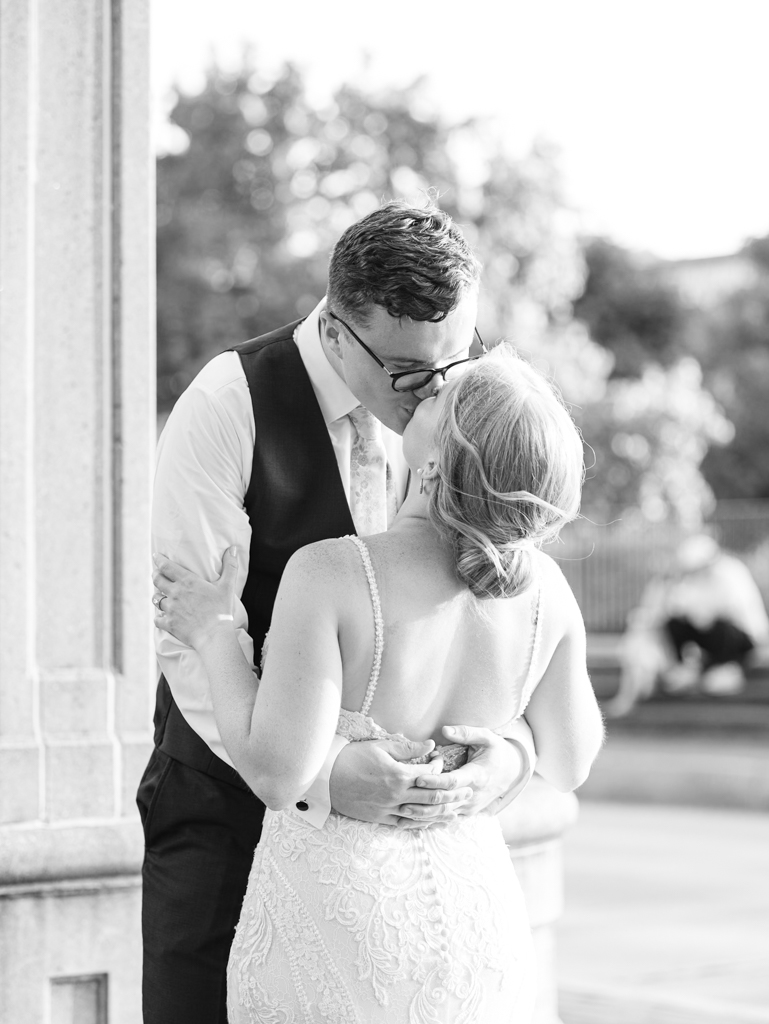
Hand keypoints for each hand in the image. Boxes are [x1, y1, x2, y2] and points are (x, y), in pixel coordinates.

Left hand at [152, 548, 237, 649]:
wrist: (214, 635)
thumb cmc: (221, 610)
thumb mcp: (227, 586)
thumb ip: (230, 566)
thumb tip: (232, 548)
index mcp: (187, 581)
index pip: (166, 566)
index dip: (159, 560)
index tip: (156, 557)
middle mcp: (175, 593)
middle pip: (157, 580)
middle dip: (155, 575)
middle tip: (156, 574)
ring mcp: (170, 609)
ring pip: (156, 599)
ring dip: (157, 596)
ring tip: (159, 595)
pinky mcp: (169, 624)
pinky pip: (157, 619)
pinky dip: (158, 618)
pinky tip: (161, 617)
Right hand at [329, 737, 473, 827]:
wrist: (326, 777)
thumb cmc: (352, 758)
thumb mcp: (380, 747)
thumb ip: (407, 748)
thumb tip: (430, 745)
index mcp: (398, 774)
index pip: (429, 774)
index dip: (440, 768)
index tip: (443, 761)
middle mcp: (396, 794)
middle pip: (432, 797)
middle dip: (452, 795)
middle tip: (467, 792)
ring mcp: (388, 809)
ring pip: (422, 814)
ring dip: (442, 813)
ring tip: (457, 812)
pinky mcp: (380, 819)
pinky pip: (405, 824)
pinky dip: (421, 824)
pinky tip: (433, 823)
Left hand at [412, 726, 525, 816]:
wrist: (512, 772)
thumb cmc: (496, 751)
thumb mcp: (487, 737)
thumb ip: (466, 733)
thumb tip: (445, 730)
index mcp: (477, 775)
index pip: (453, 781)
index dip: (435, 781)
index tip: (417, 778)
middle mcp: (473, 795)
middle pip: (446, 803)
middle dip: (423, 803)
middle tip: (401, 800)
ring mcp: (470, 806)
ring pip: (444, 816)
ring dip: (423, 816)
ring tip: (401, 814)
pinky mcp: (466, 812)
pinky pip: (446, 820)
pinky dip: (429, 822)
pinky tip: (411, 824)